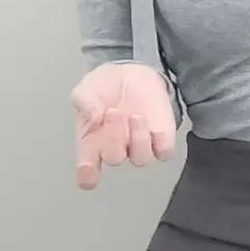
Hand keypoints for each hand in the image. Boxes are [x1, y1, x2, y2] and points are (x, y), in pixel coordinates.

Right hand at [71, 62, 176, 189]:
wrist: (130, 75)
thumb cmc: (103, 90)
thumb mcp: (85, 90)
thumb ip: (84, 101)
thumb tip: (93, 116)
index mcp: (91, 145)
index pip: (88, 172)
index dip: (88, 175)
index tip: (87, 169)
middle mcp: (115, 150)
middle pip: (115, 158)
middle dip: (113, 137)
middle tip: (112, 113)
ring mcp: (139, 147)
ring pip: (141, 158)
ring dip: (138, 137)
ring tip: (135, 116)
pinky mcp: (162, 140)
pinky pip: (165, 152)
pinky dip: (161, 142)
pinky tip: (155, 127)